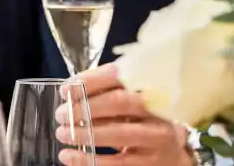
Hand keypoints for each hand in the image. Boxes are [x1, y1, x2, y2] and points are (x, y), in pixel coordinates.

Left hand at [55, 64, 192, 165]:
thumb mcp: (127, 105)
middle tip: (61, 115)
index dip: (89, 81)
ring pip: (120, 133)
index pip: (118, 76)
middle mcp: (155, 110)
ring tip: (63, 134)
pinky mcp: (151, 162)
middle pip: (120, 102)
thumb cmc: (140, 122)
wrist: (172, 154)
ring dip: (86, 134)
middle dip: (86, 107)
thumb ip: (104, 95)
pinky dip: (90, 160)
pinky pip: (119, 162)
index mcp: (146, 88)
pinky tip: (70, 157)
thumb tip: (69, 93)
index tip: (66, 90)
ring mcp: (157, 138)